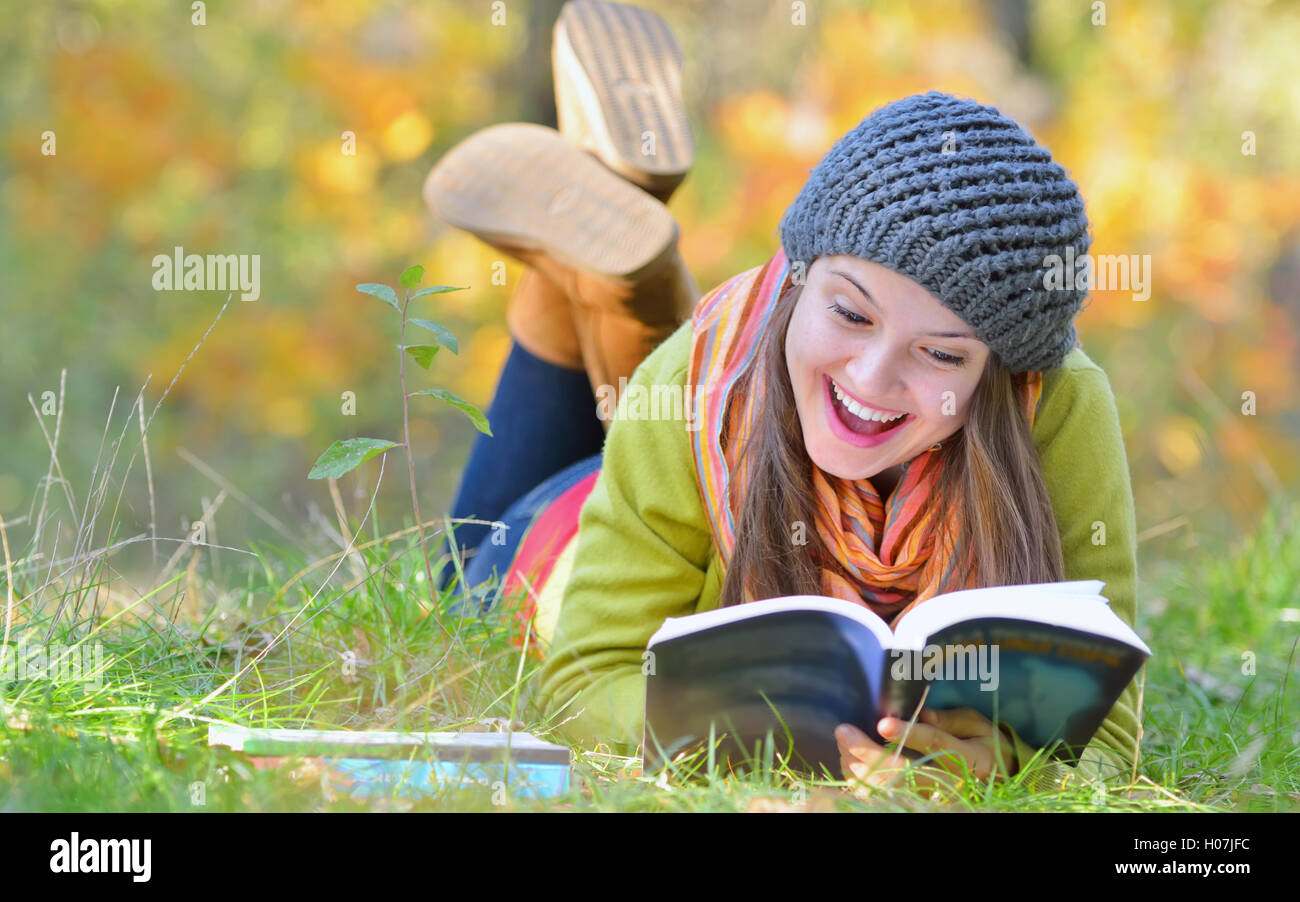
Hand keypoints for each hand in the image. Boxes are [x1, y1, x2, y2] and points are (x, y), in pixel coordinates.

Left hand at [835, 708, 1017, 798]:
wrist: (994, 778)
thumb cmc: (981, 744)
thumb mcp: (974, 725)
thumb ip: (948, 719)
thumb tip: (921, 712)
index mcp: (969, 759)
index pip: (937, 745)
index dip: (909, 734)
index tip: (883, 723)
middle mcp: (951, 783)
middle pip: (904, 774)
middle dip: (868, 753)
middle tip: (844, 731)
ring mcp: (934, 798)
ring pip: (889, 790)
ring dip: (859, 767)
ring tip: (844, 742)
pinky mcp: (917, 804)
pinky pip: (884, 799)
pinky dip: (862, 783)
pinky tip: (850, 762)